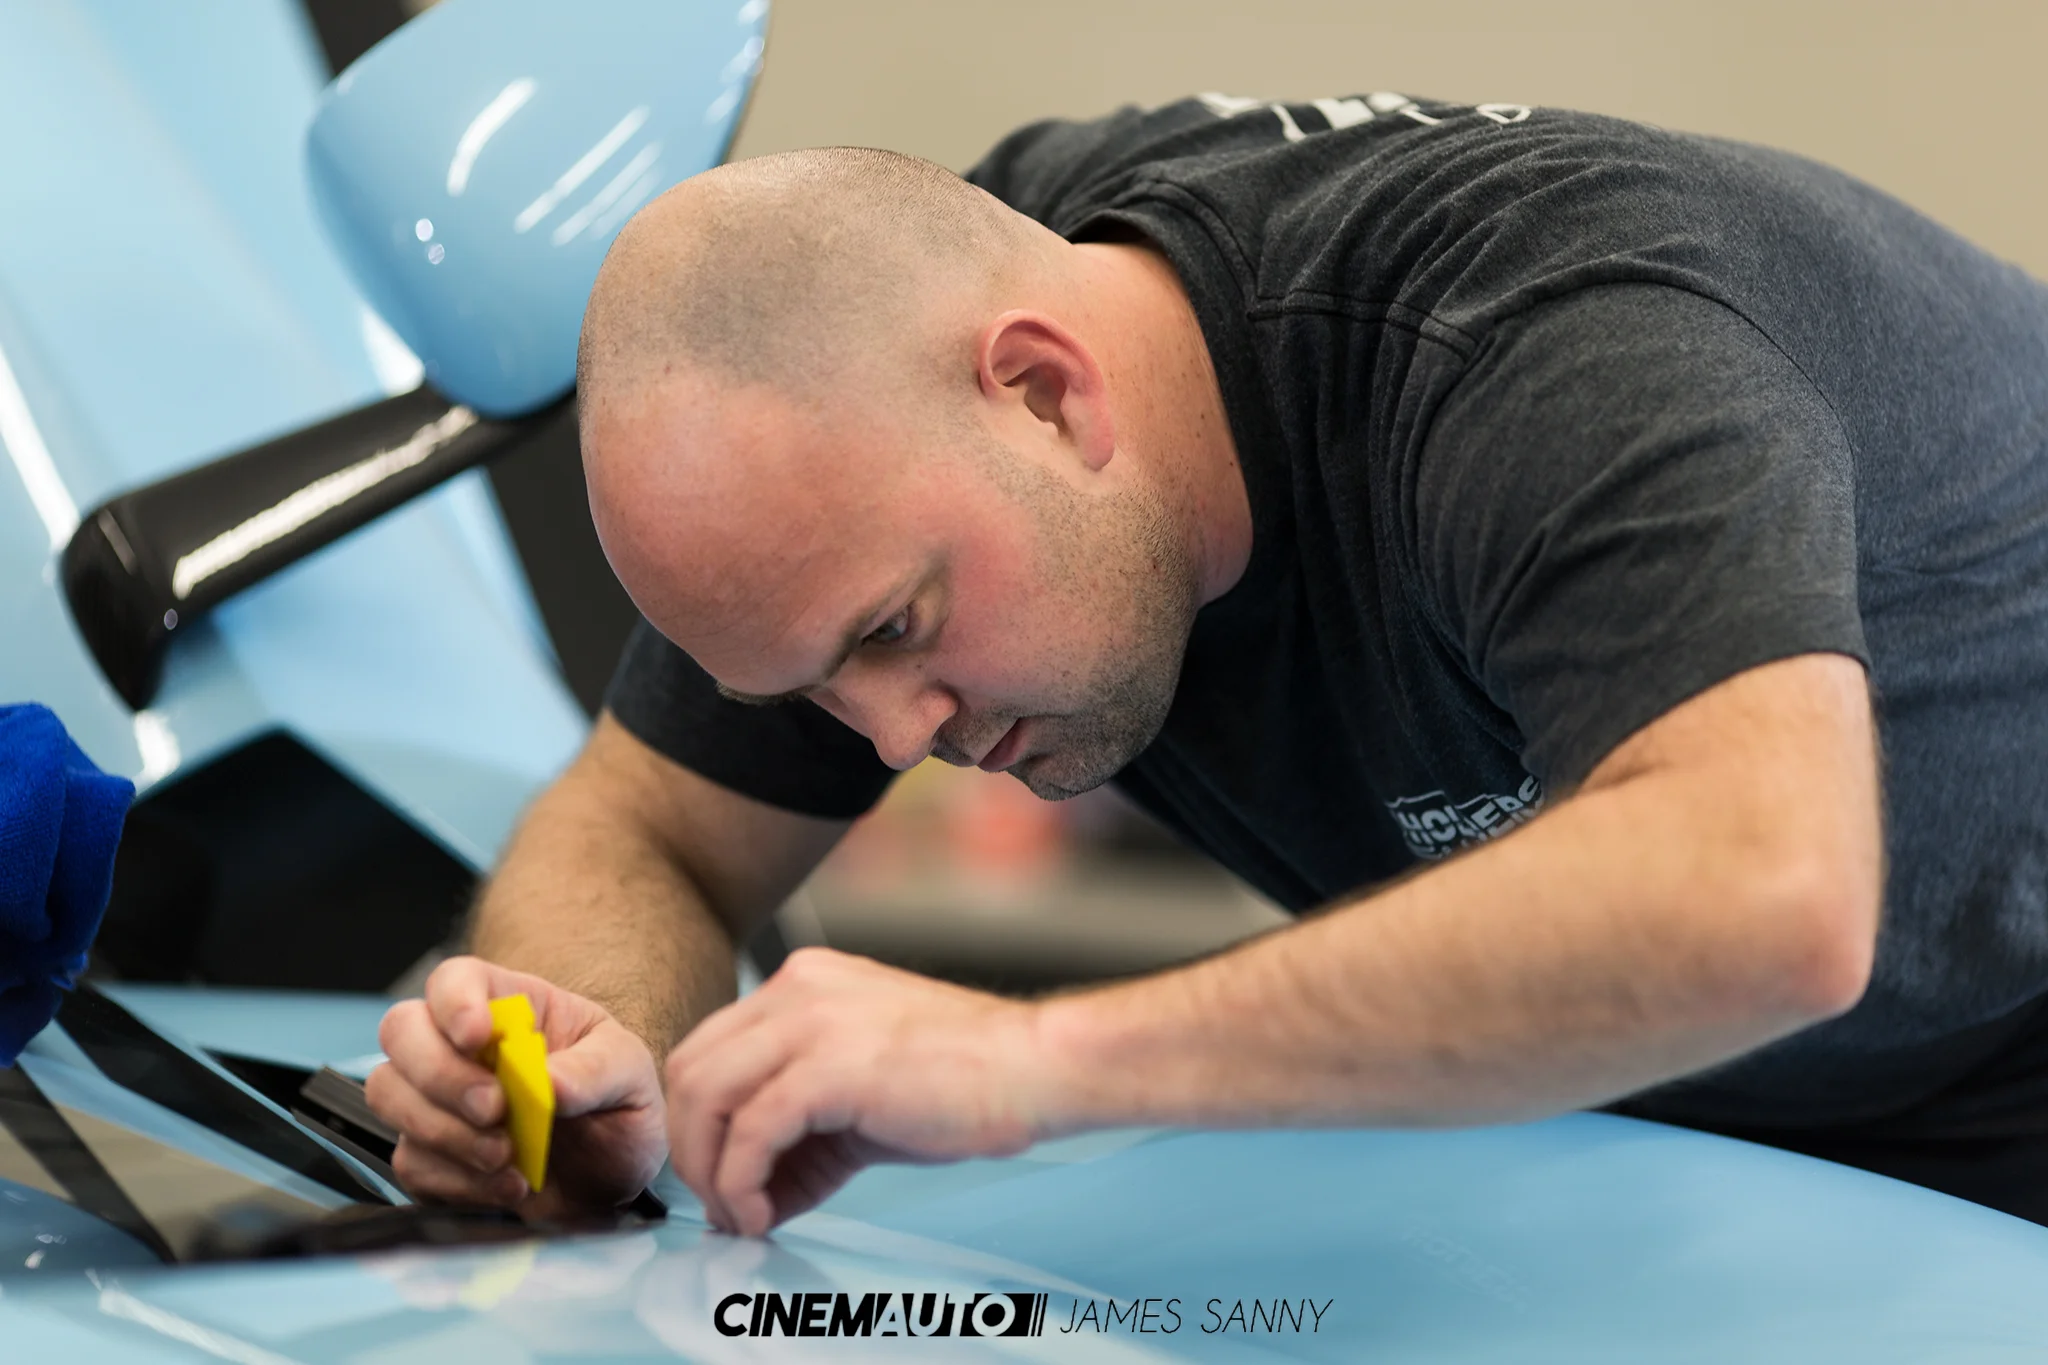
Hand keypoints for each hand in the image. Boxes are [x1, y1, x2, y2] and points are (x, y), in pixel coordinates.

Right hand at [366, 956, 666, 1212]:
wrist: (612, 1182)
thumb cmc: (618, 1109)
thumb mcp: (630, 1076)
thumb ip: (596, 1071)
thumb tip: (550, 1084)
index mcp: (512, 1008)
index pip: (456, 979)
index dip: (453, 1001)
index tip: (476, 1036)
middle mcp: (463, 1048)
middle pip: (402, 1030)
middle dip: (439, 1073)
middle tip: (495, 1109)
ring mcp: (438, 1102)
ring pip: (389, 1094)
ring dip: (444, 1130)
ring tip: (508, 1156)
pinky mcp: (430, 1158)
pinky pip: (410, 1161)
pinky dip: (457, 1180)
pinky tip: (509, 1186)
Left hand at [666, 947, 1054, 1235]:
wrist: (1033, 1068)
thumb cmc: (964, 1080)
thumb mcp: (859, 1090)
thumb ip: (797, 1123)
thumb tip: (748, 1190)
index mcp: (803, 982)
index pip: (708, 1049)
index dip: (699, 1124)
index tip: (721, 1179)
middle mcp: (797, 987)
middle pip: (689, 1070)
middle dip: (692, 1150)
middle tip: (724, 1206)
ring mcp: (811, 1020)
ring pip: (705, 1098)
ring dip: (709, 1172)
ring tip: (742, 1215)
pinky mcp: (831, 1066)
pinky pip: (749, 1131)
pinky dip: (741, 1183)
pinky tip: (763, 1213)